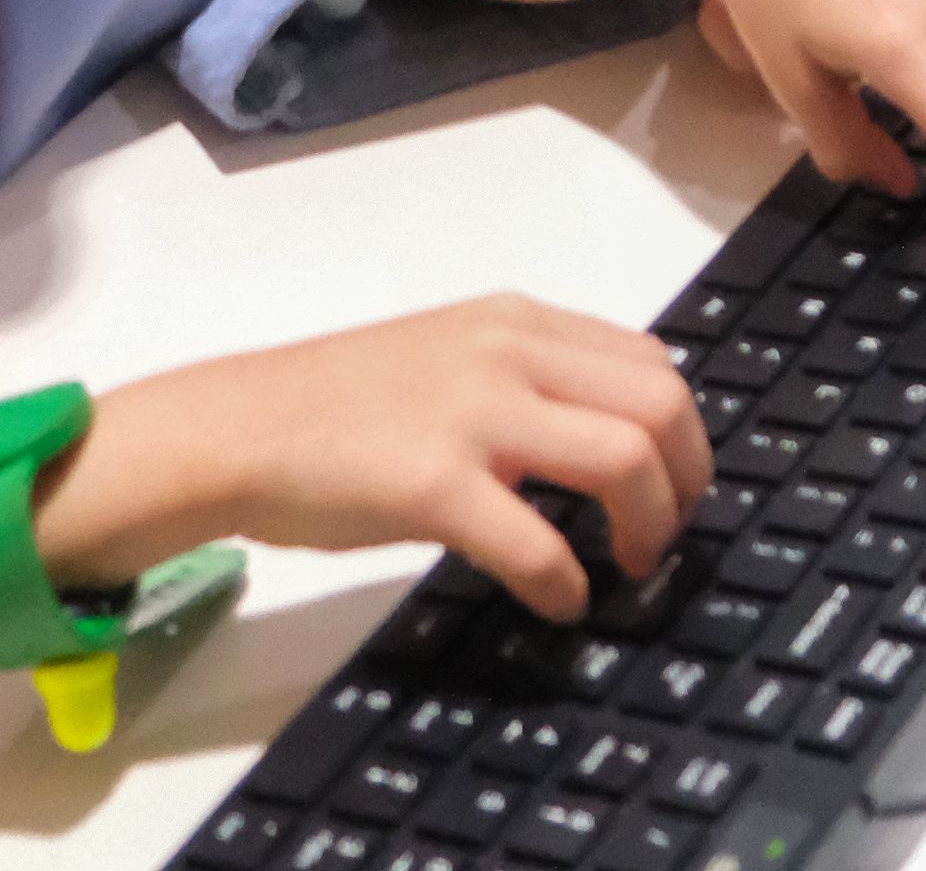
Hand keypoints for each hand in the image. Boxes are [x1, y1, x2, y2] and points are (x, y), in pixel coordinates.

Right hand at [117, 298, 705, 619]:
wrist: (238, 428)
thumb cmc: (334, 406)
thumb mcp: (448, 356)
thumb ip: (524, 377)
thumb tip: (603, 435)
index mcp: (516, 321)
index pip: (649, 361)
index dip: (680, 432)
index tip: (671, 483)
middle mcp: (508, 351)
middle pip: (660, 404)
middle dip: (687, 480)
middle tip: (666, 536)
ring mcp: (474, 414)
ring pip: (624, 458)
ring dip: (650, 526)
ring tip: (629, 568)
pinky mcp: (435, 482)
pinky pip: (538, 542)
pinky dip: (566, 584)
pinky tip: (559, 603)